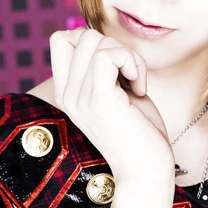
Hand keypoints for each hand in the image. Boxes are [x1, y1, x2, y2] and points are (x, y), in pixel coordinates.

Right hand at [48, 28, 175, 183]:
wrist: (146, 172)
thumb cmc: (140, 134)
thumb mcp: (117, 94)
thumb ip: (107, 69)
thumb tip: (106, 40)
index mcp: (67, 93)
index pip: (61, 40)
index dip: (94, 41)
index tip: (116, 68)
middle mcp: (67, 95)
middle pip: (81, 35)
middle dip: (115, 47)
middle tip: (131, 77)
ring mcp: (79, 99)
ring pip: (94, 41)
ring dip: (127, 55)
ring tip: (136, 83)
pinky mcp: (99, 101)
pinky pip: (108, 55)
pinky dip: (131, 62)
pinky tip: (139, 87)